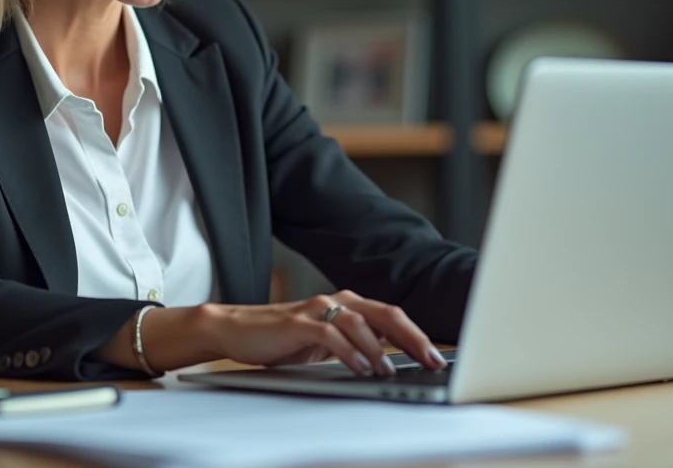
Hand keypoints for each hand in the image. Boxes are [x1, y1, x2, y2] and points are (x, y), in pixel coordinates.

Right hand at [201, 290, 447, 376]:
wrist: (235, 329)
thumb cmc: (282, 340)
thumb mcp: (325, 345)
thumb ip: (352, 347)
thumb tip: (387, 364)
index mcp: (347, 306)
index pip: (391, 316)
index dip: (417, 336)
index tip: (436, 358)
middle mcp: (336, 301)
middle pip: (385, 313)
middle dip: (413, 337)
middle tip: (432, 360)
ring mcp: (316, 309)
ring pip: (360, 321)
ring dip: (379, 347)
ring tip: (390, 370)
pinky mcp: (297, 322)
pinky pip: (330, 334)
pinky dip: (349, 351)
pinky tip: (359, 366)